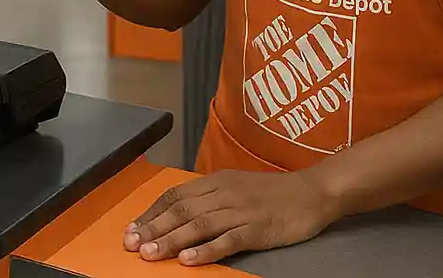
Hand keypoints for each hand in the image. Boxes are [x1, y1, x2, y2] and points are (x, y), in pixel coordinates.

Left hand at [124, 169, 335, 265]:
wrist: (310, 192)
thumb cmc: (271, 193)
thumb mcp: (235, 187)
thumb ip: (210, 198)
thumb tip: (179, 212)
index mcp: (215, 182)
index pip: (175, 195)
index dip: (152, 212)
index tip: (132, 228)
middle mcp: (222, 193)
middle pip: (181, 209)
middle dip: (153, 227)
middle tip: (131, 243)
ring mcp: (239, 211)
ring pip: (198, 224)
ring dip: (171, 240)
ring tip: (150, 254)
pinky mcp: (256, 228)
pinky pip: (227, 240)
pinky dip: (206, 250)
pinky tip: (189, 260)